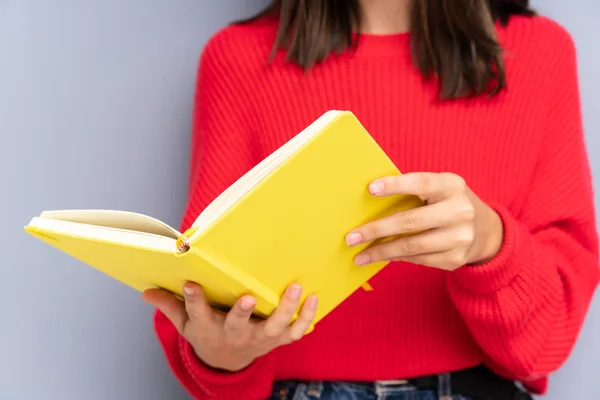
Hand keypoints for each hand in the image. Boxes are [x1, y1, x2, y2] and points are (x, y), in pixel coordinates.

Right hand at [142, 282, 316, 371]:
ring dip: (286, 309)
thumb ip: (170, 306)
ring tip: (295, 288)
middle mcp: (234, 335)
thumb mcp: (185, 325)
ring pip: (273, 326)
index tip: (190, 284)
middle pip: (238, 325)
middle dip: (242, 312)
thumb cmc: (207, 334)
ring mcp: (258, 338)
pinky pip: (294, 331)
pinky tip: (314, 298)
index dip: (194, 300)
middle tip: (249, 297)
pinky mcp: (276, 339)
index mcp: (209, 329)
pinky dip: (307, 318)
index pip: (198, 314)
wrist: (227, 362)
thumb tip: (146, 292)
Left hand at [345, 172, 502, 269]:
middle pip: (410, 222)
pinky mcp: (454, 259)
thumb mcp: (440, 189)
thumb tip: (369, 200)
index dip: (395, 185)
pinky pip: (417, 259)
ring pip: (411, 246)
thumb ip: (414, 190)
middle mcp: (459, 212)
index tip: (370, 189)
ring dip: (380, 251)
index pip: (420, 183)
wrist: (486, 231)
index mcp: (451, 186)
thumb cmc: (448, 203)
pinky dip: (395, 257)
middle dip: (377, 230)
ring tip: (359, 254)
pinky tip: (379, 256)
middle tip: (352, 237)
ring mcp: (459, 238)